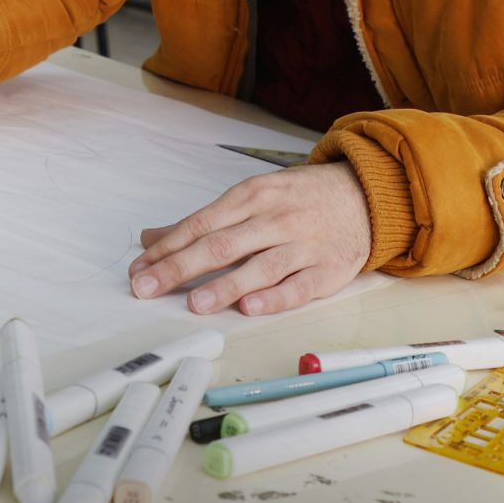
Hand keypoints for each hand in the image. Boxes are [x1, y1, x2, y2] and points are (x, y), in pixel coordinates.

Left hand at [128, 163, 371, 317]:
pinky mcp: (327, 269)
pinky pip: (298, 286)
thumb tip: (151, 239)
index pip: (200, 224)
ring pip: (259, 266)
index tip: (139, 269)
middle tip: (147, 287)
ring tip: (194, 303)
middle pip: (222, 244)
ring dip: (225, 285)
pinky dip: (274, 297)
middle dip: (180, 267)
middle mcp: (274, 219)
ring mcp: (302, 244)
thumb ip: (203, 221)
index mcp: (251, 197)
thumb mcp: (251, 196)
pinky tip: (250, 307)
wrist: (364, 195)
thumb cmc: (298, 199)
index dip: (168, 248)